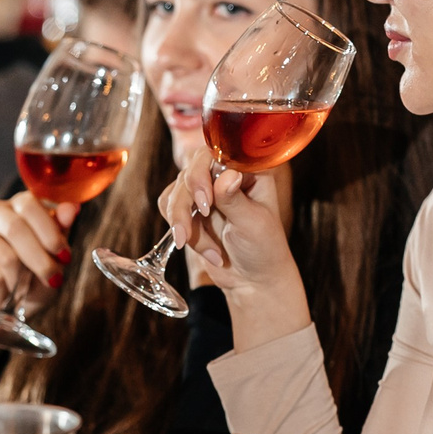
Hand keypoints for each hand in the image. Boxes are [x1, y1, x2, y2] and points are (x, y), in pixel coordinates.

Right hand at [0, 193, 78, 378]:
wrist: (0, 314)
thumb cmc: (30, 282)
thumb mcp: (54, 259)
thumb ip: (61, 233)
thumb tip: (71, 208)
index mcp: (17, 206)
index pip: (30, 204)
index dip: (50, 232)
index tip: (65, 256)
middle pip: (15, 228)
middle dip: (40, 259)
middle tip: (53, 279)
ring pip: (4, 255)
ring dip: (21, 281)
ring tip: (20, 290)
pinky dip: (4, 292)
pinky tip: (0, 294)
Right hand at [161, 154, 311, 345]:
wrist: (253, 280)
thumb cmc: (263, 249)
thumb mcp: (253, 224)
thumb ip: (235, 200)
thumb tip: (226, 175)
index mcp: (250, 171)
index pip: (218, 153)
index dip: (203, 173)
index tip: (205, 203)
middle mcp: (226, 175)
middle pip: (191, 169)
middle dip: (188, 201)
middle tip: (197, 223)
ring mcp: (207, 191)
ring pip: (176, 191)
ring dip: (184, 221)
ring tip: (204, 249)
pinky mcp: (190, 209)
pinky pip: (169, 208)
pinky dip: (181, 230)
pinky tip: (203, 249)